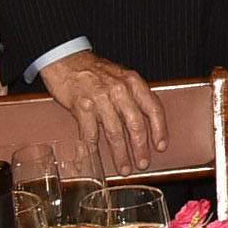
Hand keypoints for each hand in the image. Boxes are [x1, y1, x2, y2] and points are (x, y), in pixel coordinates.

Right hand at [40, 52, 168, 173]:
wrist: (66, 59)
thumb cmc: (94, 70)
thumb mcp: (121, 76)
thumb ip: (133, 95)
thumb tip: (144, 121)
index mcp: (134, 83)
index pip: (153, 108)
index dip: (160, 129)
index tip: (161, 146)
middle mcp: (120, 90)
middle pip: (136, 124)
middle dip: (141, 148)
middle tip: (143, 164)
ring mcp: (101, 98)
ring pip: (115, 132)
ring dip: (121, 153)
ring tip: (125, 168)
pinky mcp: (82, 106)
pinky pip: (90, 133)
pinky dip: (93, 148)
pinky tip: (95, 159)